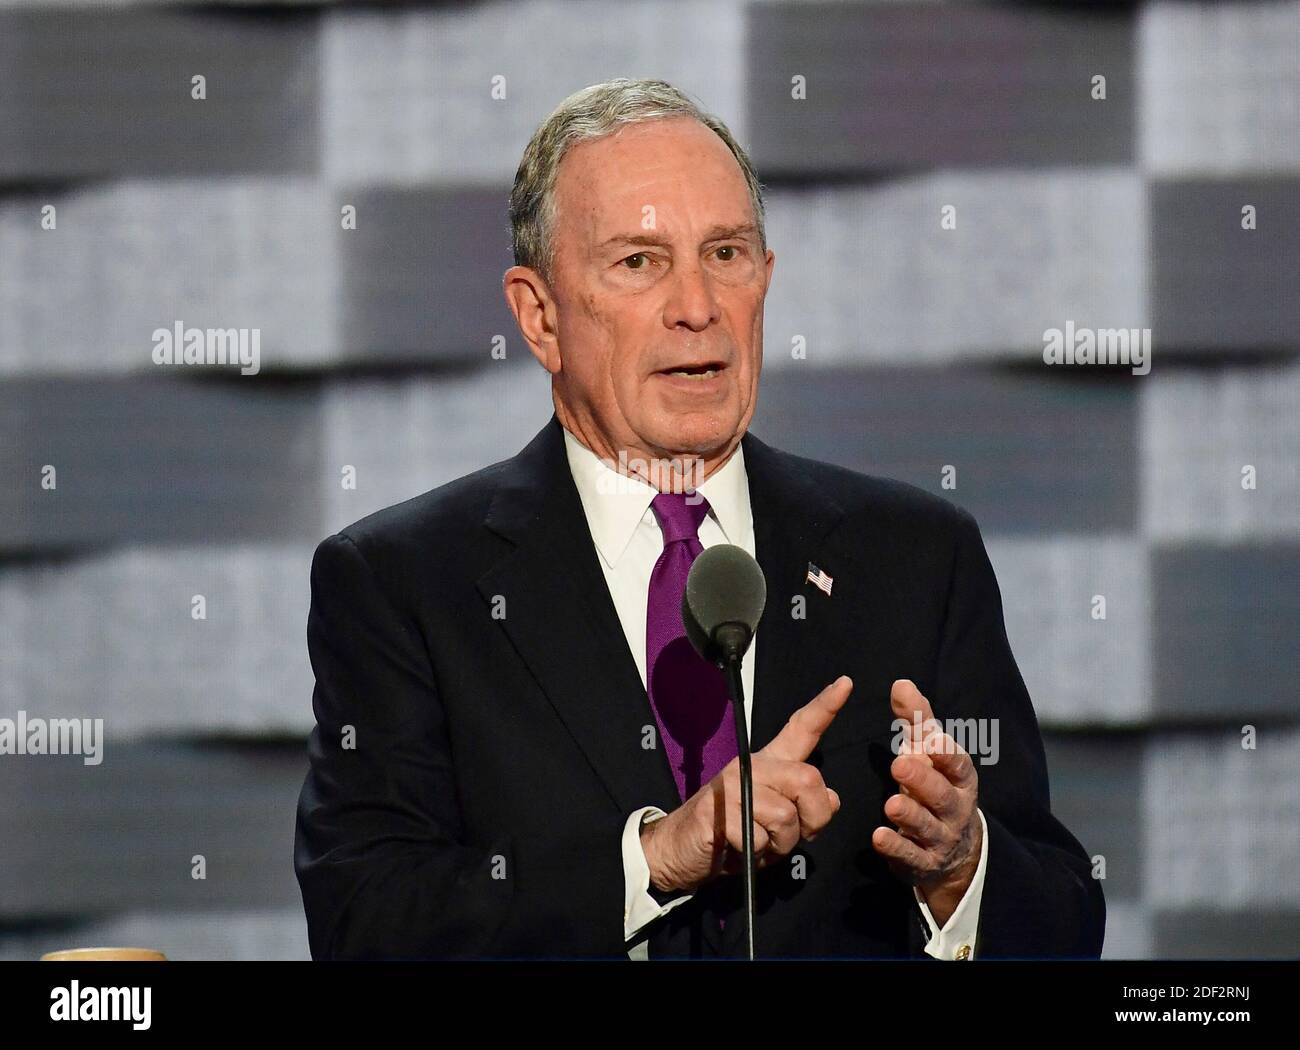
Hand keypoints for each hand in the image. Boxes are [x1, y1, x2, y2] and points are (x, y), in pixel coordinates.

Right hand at [641, 676, 851, 893]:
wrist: (680, 849)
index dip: (825, 707)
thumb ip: (805, 810)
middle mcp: (751, 766)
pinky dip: (757, 855)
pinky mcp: (717, 810)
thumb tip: (832, 798)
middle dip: (813, 818)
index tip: (845, 683)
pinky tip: (738, 849)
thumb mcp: (777, 825)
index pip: (800, 729)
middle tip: (794, 836)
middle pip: (807, 779)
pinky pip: (759, 838)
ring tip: (760, 845)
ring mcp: (732, 785)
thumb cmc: (732, 836)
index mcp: (769, 765)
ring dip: (781, 844)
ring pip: (786, 816)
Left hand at [872, 679, 981, 926]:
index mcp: (959, 779)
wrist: (954, 849)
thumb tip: (901, 683)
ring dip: (910, 815)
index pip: (958, 765)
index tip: (932, 739)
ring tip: (890, 804)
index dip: (947, 753)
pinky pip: (911, 856)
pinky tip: (878, 837)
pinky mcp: (922, 862)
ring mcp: (940, 838)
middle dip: (923, 779)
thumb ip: (916, 720)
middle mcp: (954, 808)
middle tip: (899, 763)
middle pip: (942, 795)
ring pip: (927, 826)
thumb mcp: (928, 753)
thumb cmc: (935, 785)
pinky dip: (896, 847)